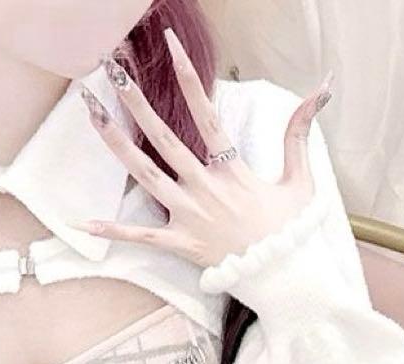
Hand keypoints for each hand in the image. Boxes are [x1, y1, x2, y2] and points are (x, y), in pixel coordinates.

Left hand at [71, 28, 332, 269]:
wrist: (281, 277)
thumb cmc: (288, 230)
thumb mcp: (300, 179)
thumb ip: (299, 133)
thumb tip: (319, 91)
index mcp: (231, 170)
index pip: (206, 115)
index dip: (188, 78)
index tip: (171, 47)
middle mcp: (204, 188)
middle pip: (164, 138)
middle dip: (136, 103)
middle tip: (113, 72)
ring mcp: (188, 215)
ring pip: (145, 175)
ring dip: (116, 144)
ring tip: (93, 115)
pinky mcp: (179, 244)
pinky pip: (141, 236)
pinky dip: (113, 231)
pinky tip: (83, 223)